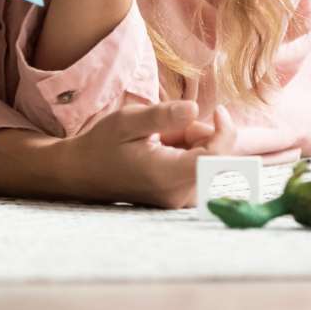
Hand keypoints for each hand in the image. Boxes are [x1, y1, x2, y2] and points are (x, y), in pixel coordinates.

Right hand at [58, 100, 237, 207]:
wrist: (84, 173)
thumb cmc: (103, 145)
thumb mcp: (127, 121)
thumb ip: (162, 116)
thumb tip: (195, 109)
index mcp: (167, 174)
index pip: (216, 158)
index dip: (226, 132)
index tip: (219, 110)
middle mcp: (178, 194)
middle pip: (215, 159)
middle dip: (201, 135)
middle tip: (167, 127)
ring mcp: (179, 200)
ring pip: (209, 164)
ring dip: (193, 144)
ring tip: (160, 140)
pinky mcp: (179, 200)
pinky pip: (199, 171)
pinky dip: (189, 155)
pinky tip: (164, 150)